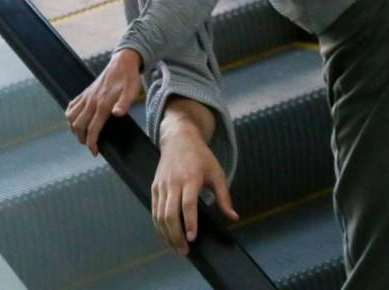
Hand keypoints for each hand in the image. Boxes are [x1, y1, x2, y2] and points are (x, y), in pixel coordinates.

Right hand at [65, 48, 141, 154]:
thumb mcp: (132, 91)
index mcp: (102, 104)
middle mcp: (91, 101)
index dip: (92, 142)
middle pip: (79, 125)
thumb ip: (124, 103)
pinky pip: (72, 105)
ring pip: (72, 116)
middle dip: (82, 138)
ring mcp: (87, 96)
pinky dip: (70, 115)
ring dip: (74, 128)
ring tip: (83, 135)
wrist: (122, 62)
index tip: (94, 152)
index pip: (92, 128)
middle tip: (90, 145)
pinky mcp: (85, 92)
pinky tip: (76, 119)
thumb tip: (117, 114)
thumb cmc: (129, 78)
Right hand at [153, 127, 237, 255]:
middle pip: (170, 213)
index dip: (189, 222)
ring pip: (159, 215)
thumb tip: (233, 217)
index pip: (187, 204)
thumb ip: (224, 197)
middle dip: (176, 235)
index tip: (192, 238)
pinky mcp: (154, 187)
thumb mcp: (217, 173)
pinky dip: (159, 226)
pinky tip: (167, 236)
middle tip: (184, 250)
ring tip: (177, 248)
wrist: (179, 138)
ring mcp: (161, 185)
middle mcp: (173, 182)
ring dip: (166, 234)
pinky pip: (154, 211)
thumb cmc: (201, 156)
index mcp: (190, 178)